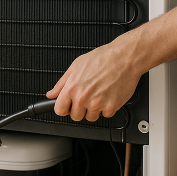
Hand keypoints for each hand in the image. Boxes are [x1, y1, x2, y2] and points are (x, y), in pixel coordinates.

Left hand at [46, 5, 176, 121]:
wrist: (124, 58)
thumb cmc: (102, 59)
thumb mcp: (75, 66)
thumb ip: (61, 83)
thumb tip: (51, 94)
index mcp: (72, 88)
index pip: (59, 110)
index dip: (63, 108)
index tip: (67, 106)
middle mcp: (84, 98)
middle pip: (75, 116)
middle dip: (79, 109)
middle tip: (86, 97)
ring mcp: (98, 104)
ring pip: (90, 117)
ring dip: (93, 109)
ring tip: (97, 94)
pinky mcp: (111, 107)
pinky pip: (105, 115)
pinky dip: (106, 108)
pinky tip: (107, 95)